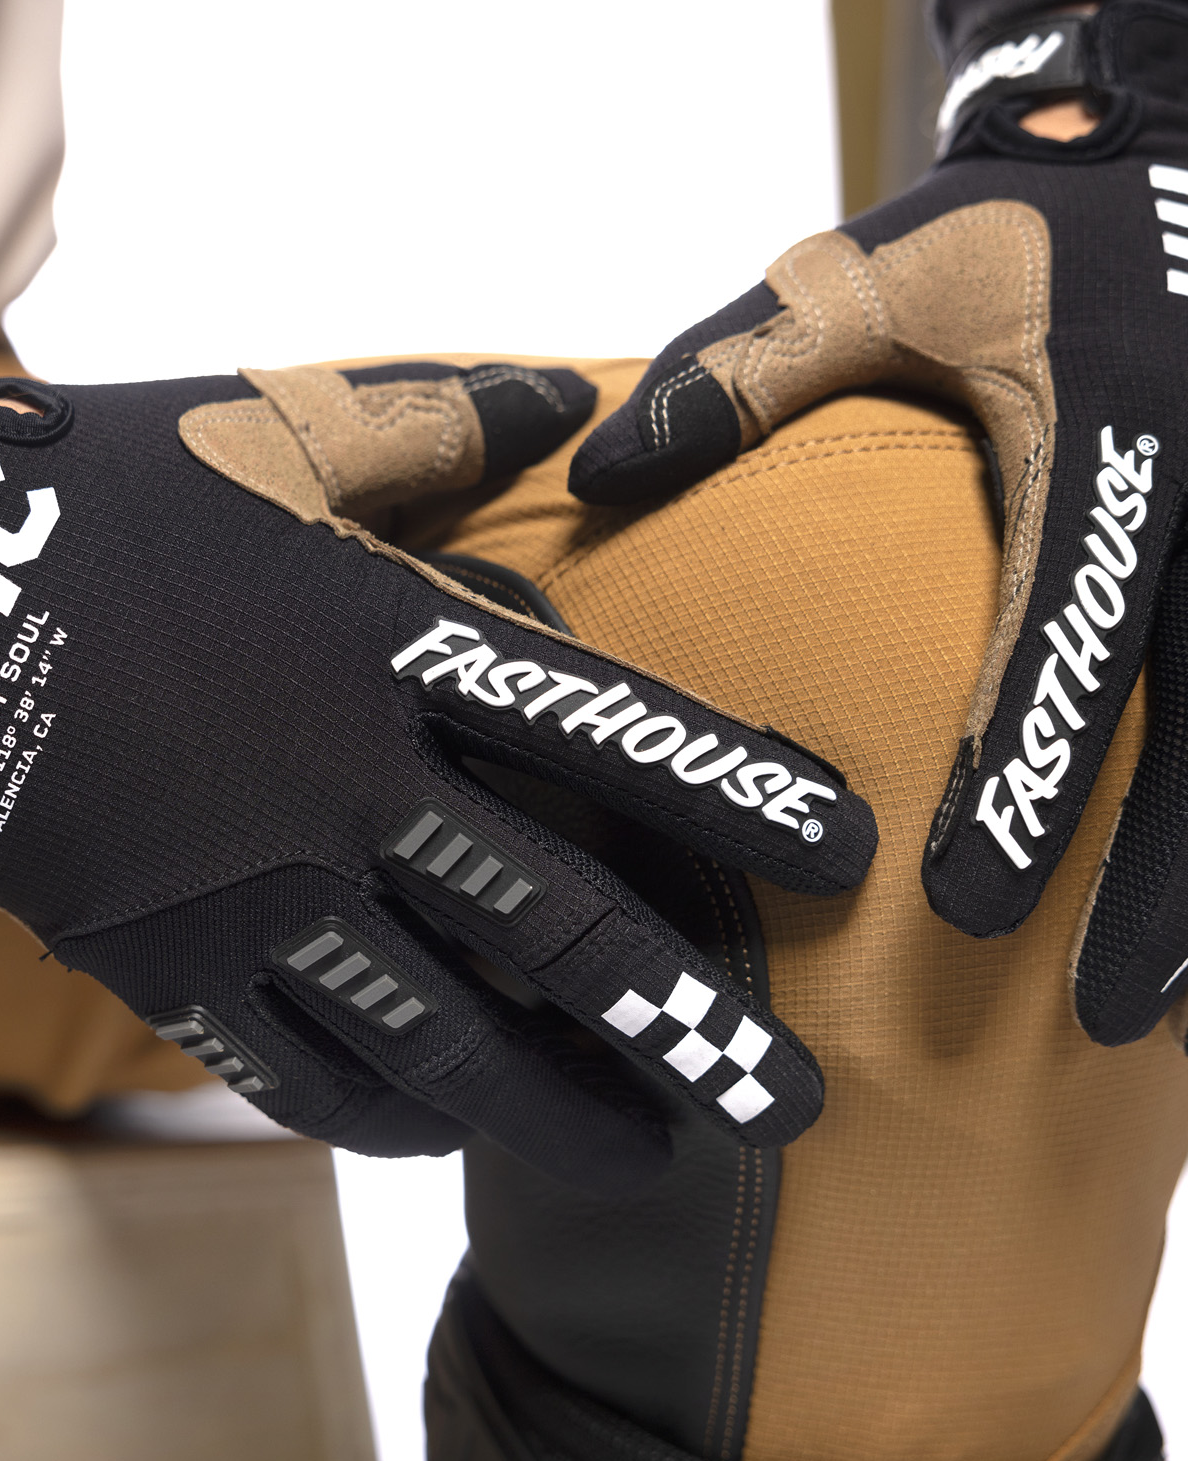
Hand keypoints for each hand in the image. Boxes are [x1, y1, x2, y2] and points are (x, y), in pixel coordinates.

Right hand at [0, 336, 875, 1188]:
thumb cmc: (107, 492)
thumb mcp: (279, 429)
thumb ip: (441, 421)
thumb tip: (578, 402)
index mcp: (382, 639)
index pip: (604, 725)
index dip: (734, 790)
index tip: (839, 854)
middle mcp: (338, 778)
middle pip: (547, 925)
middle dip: (685, 1023)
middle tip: (793, 1105)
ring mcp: (248, 885)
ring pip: (433, 1034)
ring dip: (551, 1110)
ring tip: (646, 1162)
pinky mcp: (159, 955)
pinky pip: (291, 1063)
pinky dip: (378, 1114)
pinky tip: (440, 1143)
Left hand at [569, 3, 1187, 1048]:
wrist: (1167, 174)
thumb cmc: (1005, 237)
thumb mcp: (871, 274)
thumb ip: (744, 368)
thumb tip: (598, 475)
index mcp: (1110, 427)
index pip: (1067, 622)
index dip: (1026, 767)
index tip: (968, 906)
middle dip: (1150, 874)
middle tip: (1092, 1017)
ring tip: (1157, 1013)